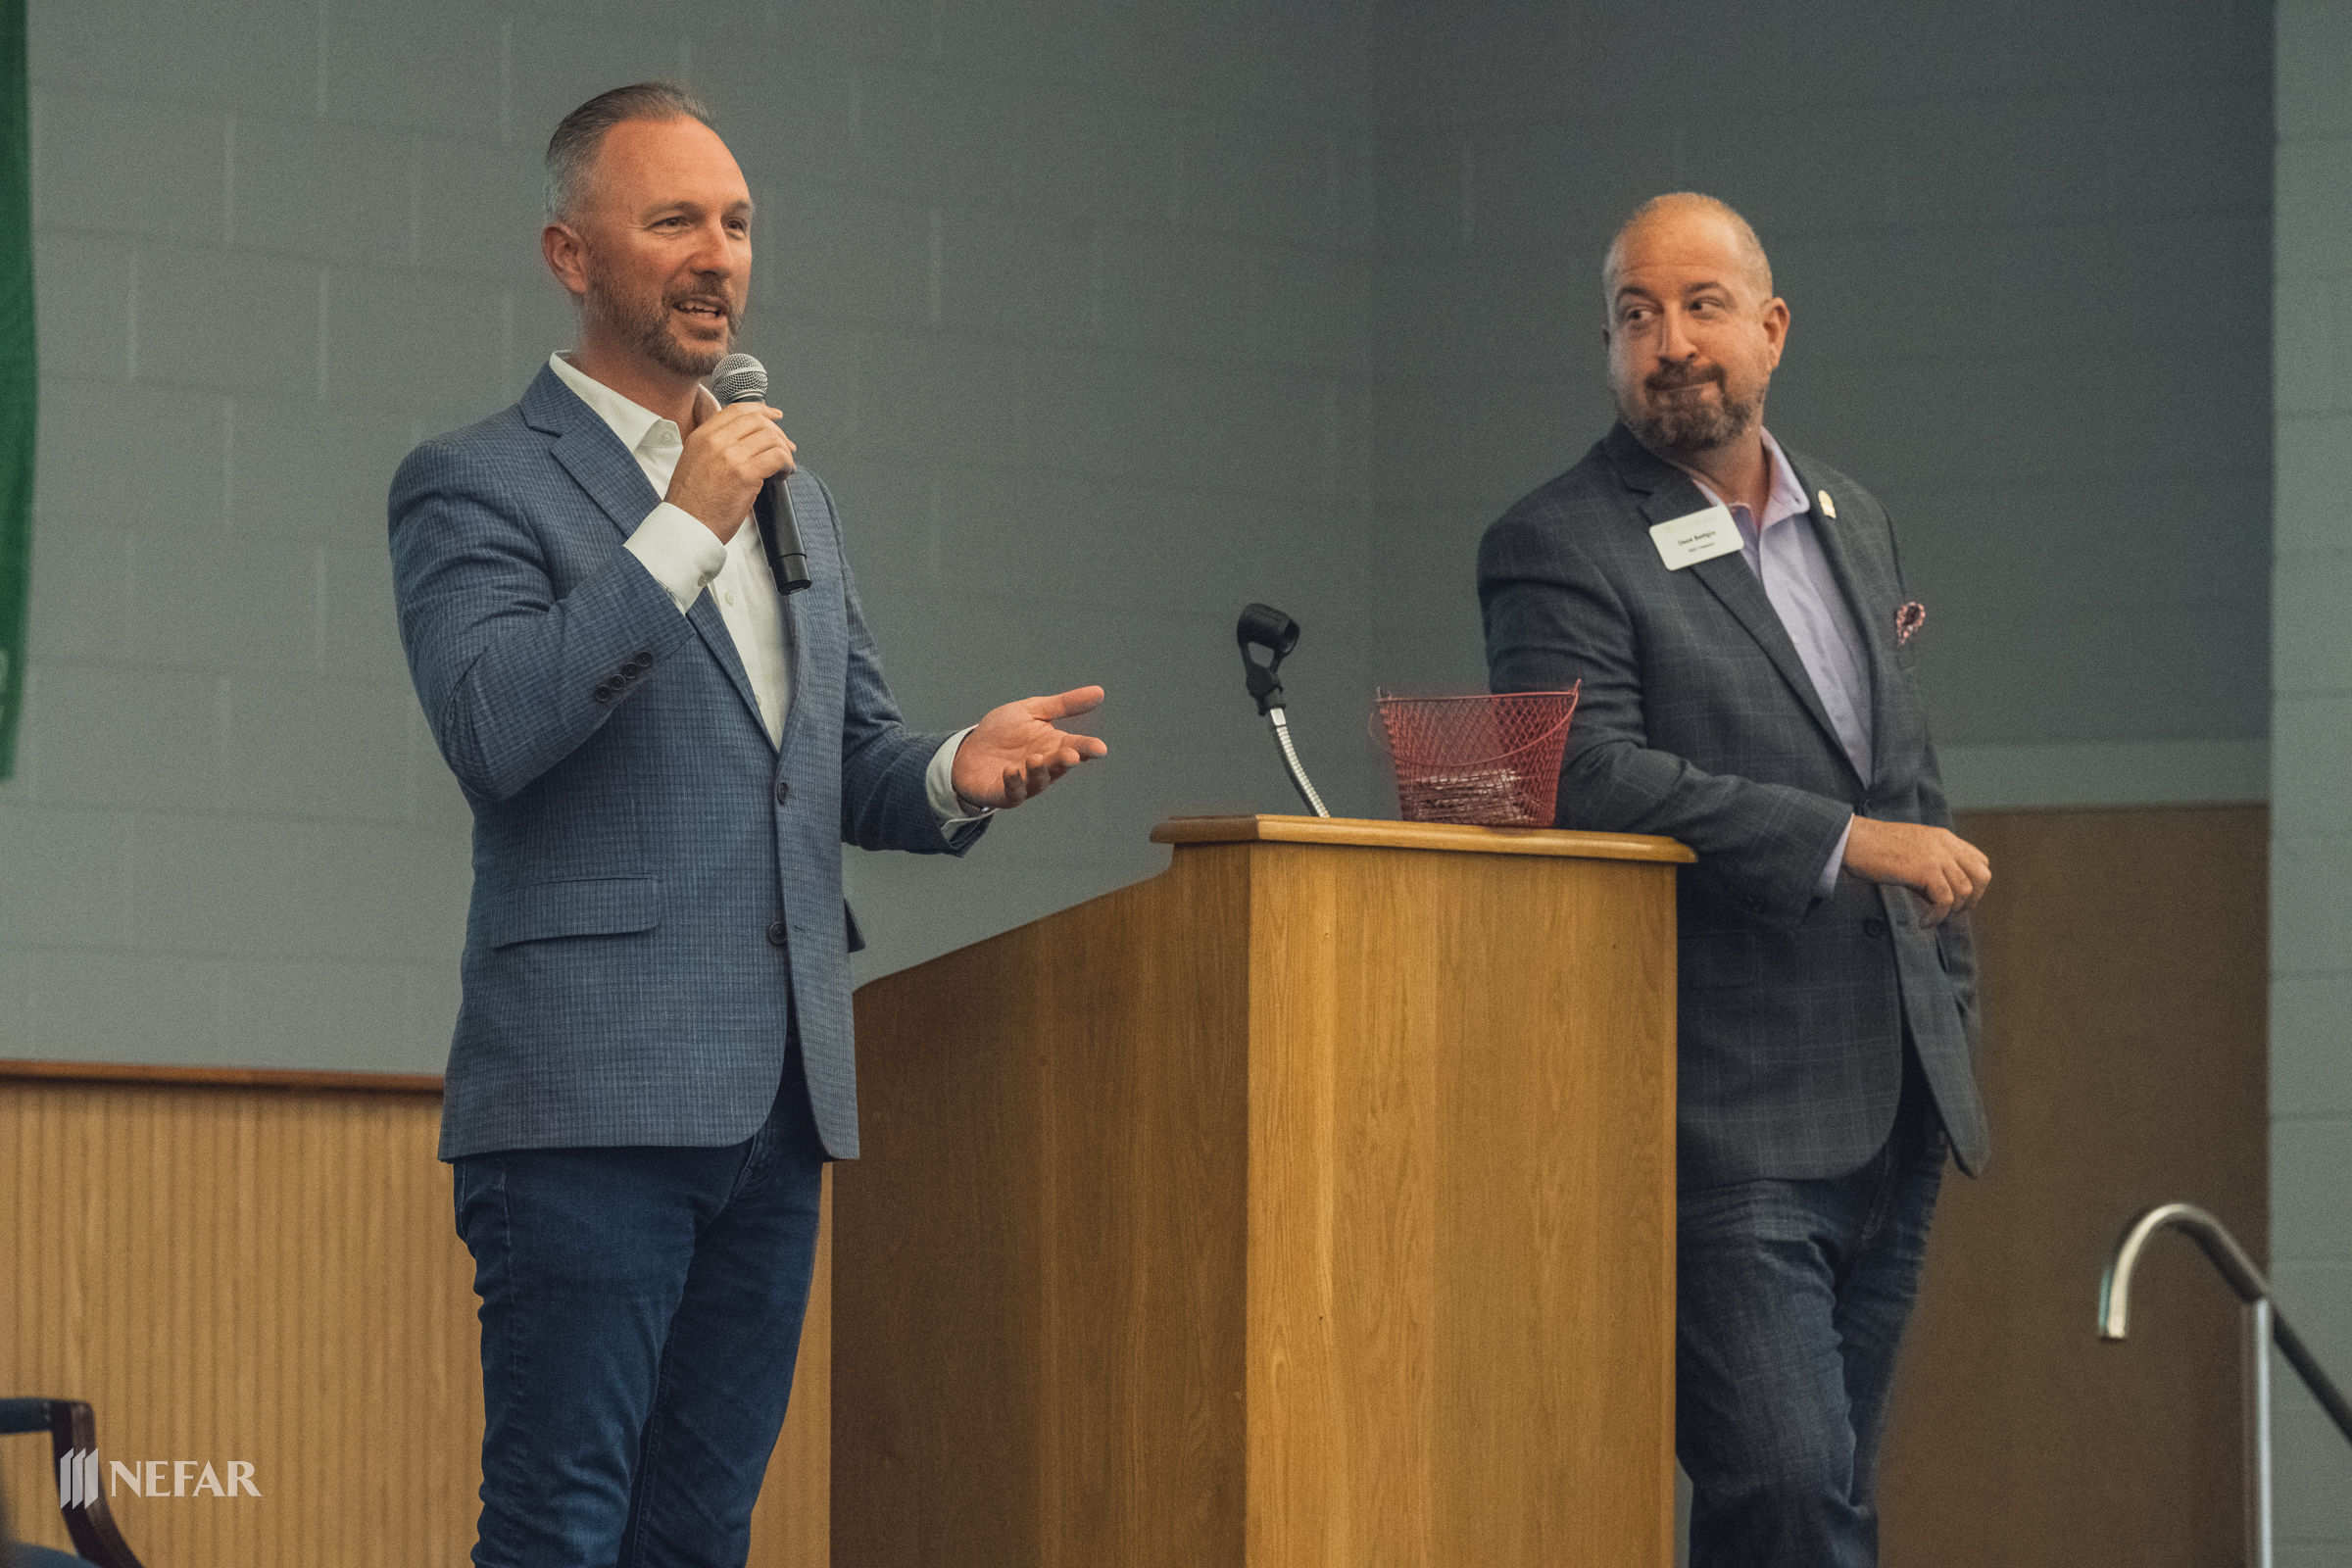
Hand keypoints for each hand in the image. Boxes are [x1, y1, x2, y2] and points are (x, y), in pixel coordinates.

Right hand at [665, 402, 795, 541]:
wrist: (686, 526)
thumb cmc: (691, 503)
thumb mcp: (693, 461)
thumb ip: (714, 446)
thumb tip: (744, 440)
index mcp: (701, 436)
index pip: (737, 410)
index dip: (761, 410)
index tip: (774, 416)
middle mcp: (715, 441)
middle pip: (757, 421)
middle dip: (778, 432)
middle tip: (786, 446)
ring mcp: (731, 456)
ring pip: (770, 438)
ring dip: (784, 451)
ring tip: (785, 465)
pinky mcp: (745, 475)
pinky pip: (777, 457)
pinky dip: (787, 464)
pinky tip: (784, 474)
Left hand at [951, 687, 1108, 808]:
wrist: (968, 750)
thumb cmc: (1003, 732)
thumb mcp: (1032, 710)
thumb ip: (1064, 705)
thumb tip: (1100, 692)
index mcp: (1054, 746)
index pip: (1077, 747)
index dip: (1089, 748)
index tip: (1100, 748)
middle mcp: (1044, 767)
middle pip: (1059, 766)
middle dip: (1065, 761)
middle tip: (1072, 754)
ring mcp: (1025, 782)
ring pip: (1038, 781)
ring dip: (1038, 771)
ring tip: (1036, 758)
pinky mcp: (1004, 793)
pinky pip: (1013, 792)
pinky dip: (1013, 783)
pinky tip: (1010, 770)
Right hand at [1842, 817, 1989, 927]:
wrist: (1853, 839)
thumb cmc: (1873, 846)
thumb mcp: (1910, 848)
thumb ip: (1929, 862)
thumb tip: (1937, 892)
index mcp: (1943, 838)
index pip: (1979, 860)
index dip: (1974, 883)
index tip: (1958, 898)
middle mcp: (1945, 845)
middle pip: (1982, 875)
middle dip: (1973, 899)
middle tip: (1954, 912)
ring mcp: (1937, 856)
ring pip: (1965, 891)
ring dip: (1951, 911)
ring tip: (1932, 917)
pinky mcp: (1926, 870)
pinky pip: (1945, 901)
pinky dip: (1937, 916)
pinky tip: (1924, 921)